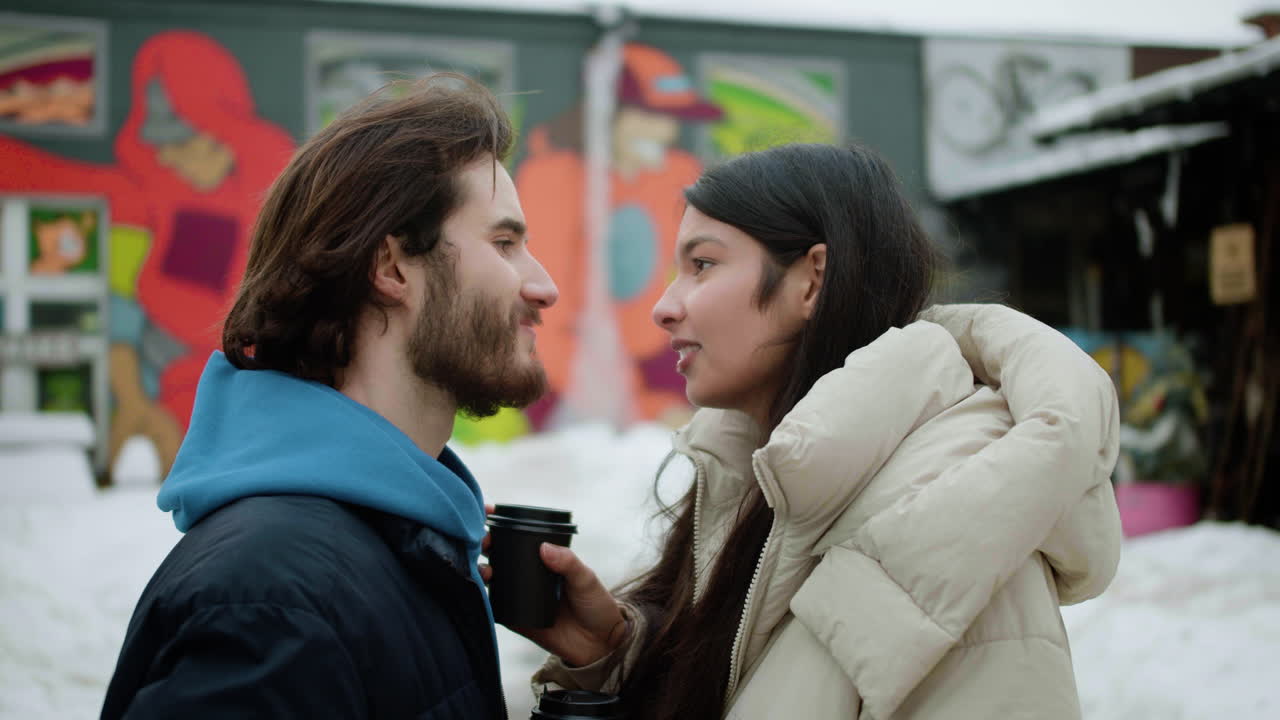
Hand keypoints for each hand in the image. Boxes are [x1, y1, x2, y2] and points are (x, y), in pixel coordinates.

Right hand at [479, 505, 627, 666]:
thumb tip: (544, 547)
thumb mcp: (586, 579)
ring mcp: (521, 597)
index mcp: (545, 561)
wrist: (601, 645)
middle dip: (485, 546)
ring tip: (485, 570)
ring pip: (493, 581)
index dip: (502, 526)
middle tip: (484, 543)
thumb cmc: (597, 606)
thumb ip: (568, 563)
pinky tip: (481, 594)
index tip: (490, 513)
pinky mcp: (517, 620)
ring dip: (481, 572)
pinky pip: (496, 610)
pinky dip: (485, 602)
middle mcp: (529, 576)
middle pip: (499, 556)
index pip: (519, 539)